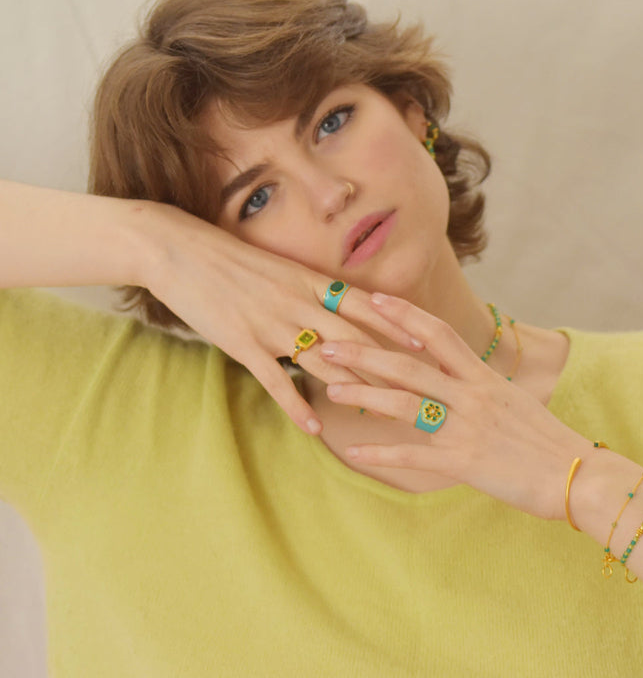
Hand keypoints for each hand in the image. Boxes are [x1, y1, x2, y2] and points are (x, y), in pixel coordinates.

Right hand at [138, 203, 423, 434]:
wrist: (181, 250)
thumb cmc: (231, 257)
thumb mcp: (278, 264)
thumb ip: (308, 284)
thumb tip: (336, 300)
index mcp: (308, 280)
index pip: (364, 304)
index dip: (397, 325)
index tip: (426, 342)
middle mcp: (298, 302)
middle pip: (354, 338)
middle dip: (387, 364)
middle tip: (417, 387)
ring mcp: (271, 324)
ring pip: (322, 361)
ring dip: (353, 388)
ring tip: (380, 412)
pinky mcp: (243, 343)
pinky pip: (276, 380)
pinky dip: (297, 406)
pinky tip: (315, 428)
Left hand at [320, 293, 593, 519]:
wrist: (579, 476)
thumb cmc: (546, 439)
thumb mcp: (511, 399)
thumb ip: (479, 384)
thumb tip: (456, 372)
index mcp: (482, 377)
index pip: (438, 334)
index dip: (405, 313)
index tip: (374, 298)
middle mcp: (471, 395)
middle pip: (409, 365)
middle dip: (365, 352)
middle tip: (327, 343)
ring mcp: (466, 427)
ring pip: (405, 404)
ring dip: (364, 394)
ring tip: (331, 388)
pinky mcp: (464, 462)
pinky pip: (414, 456)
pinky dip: (381, 453)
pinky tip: (354, 452)